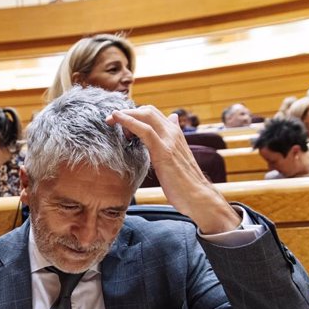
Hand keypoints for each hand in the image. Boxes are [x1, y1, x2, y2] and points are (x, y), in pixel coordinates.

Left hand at [107, 106, 239, 233]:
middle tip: (111, 121)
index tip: (120, 124)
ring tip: (110, 119)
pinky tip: (117, 119)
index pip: (153, 114)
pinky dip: (129, 121)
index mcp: (175, 134)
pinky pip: (144, 130)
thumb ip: (171, 141)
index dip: (135, 115)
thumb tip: (172, 120)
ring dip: (125, 114)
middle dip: (127, 112)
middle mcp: (173, 132)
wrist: (198, 196)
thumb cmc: (185, 182)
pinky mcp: (164, 151)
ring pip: (146, 115)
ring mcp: (170, 140)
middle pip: (148, 111)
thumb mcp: (176, 158)